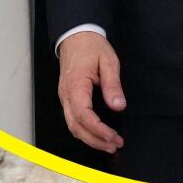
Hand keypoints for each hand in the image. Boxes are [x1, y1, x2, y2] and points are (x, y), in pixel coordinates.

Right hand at [58, 32, 127, 154]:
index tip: (113, 137)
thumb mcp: (108, 62)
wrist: (76, 36)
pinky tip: (97, 135)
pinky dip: (84, 131)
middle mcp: (66, 95)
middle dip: (95, 140)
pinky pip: (72, 120)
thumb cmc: (91, 47)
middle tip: (115, 145)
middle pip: (76, 126)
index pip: (83, 115)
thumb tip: (118, 105)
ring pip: (72, 126)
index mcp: (76, 85)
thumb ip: (113, 85)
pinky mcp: (67, 98)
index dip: (98, 130)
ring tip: (109, 144)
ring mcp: (64, 97)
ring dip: (90, 139)